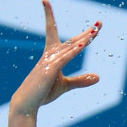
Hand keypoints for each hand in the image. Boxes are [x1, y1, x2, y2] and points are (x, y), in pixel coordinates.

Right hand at [10, 0, 100, 115]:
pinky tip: (83, 44)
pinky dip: (73, 51)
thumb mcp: (65, 85)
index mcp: (54, 56)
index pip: (70, 42)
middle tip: (100, 22)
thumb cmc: (43, 92)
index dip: (84, 34)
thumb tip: (98, 77)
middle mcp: (52, 55)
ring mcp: (50, 61)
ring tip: (96, 30)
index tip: (96, 27)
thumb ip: (80, 80)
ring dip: (84, 39)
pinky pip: (64, 58)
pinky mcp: (49, 69)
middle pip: (73, 40)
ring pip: (70, 46)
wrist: (27, 103)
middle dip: (87, 32)